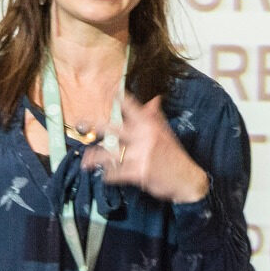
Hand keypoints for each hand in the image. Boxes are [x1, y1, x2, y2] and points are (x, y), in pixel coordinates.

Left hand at [83, 94, 210, 202]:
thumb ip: (155, 117)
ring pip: (110, 154)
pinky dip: (109, 176)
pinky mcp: (139, 172)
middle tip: (82, 122)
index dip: (120, 98)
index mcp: (150, 125)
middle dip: (96, 125)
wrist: (187, 178)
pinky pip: (116, 173)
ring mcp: (141, 154)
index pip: (132, 108)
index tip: (109, 92)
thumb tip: (154, 99)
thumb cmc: (174, 155)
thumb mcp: (166, 133)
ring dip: (95, 158)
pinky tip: (105, 176)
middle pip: (114, 128)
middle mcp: (145, 136)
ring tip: (85, 162)